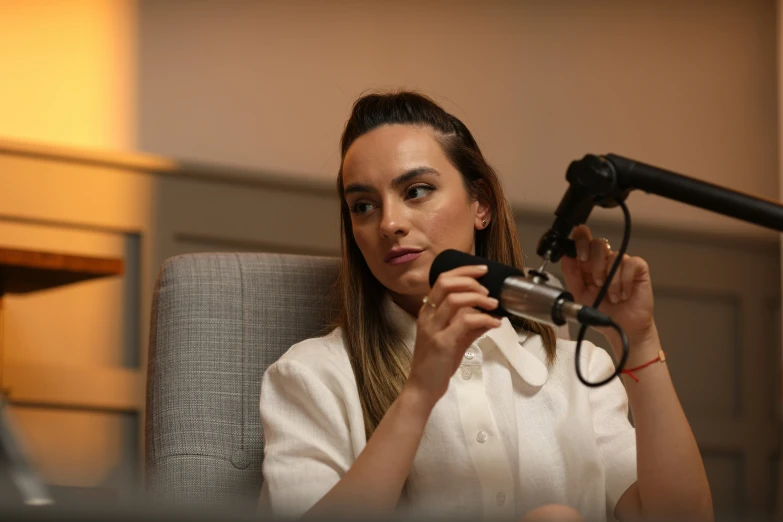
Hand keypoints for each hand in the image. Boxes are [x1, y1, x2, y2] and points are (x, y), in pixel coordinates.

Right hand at [405, 264, 501, 406]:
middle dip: (470, 279)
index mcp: (428, 311)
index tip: (482, 269)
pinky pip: (465, 322)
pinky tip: (495, 323)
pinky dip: (484, 319)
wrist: (423, 388)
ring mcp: (433, 328)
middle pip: (446, 283)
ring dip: (478, 298)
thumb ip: (470, 326)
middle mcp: (428, 316)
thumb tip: (491, 315)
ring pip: (454, 299)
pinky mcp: (442, 342)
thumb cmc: (436, 364)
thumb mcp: (455, 340)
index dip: (463, 271)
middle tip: (488, 287)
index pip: (443, 280)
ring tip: (493, 304)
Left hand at [560, 225, 655, 352]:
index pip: (583, 238)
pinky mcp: (638, 268)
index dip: (580, 241)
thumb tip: (566, 256)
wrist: (621, 327)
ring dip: (610, 280)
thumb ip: (571, 275)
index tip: (580, 257)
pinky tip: (623, 294)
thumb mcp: (579, 294)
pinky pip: (630, 264)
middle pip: (598, 243)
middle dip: (594, 265)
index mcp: (588, 262)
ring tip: (611, 296)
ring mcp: (622, 262)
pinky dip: (625, 282)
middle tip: (596, 283)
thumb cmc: (602, 310)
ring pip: (614, 256)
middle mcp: (605, 259)